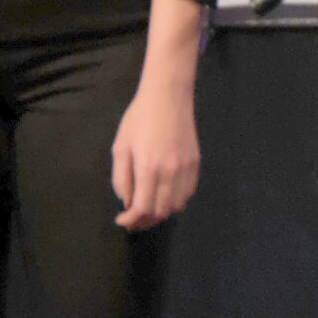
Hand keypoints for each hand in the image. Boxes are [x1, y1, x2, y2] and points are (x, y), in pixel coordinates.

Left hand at [111, 71, 200, 229]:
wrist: (168, 97)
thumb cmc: (139, 119)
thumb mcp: (121, 147)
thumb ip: (121, 178)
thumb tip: (127, 202)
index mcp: (148, 168)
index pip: (142, 207)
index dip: (131, 219)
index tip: (121, 220)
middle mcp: (170, 172)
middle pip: (160, 211)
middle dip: (144, 220)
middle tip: (132, 220)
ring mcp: (186, 169)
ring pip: (176, 206)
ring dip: (160, 212)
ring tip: (147, 210)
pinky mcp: (196, 164)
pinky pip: (188, 193)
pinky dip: (176, 201)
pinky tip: (164, 196)